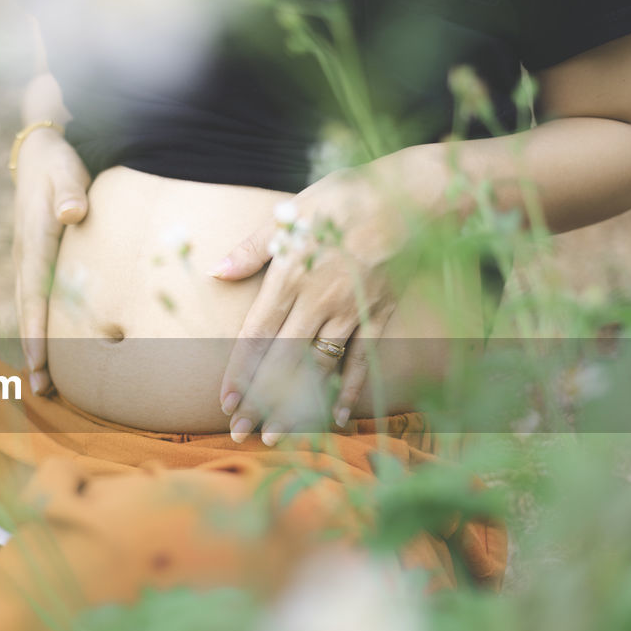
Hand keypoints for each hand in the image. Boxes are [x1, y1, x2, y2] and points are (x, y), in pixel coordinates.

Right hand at [12, 127, 90, 394]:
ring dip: (35, 348)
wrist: (39, 152)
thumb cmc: (58, 163)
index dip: (37, 328)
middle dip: (34, 351)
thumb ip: (70, 191)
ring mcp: (27, 263)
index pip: (35, 292)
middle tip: (40, 389)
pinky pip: (36, 304)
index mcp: (34, 241)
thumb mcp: (66, 169)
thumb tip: (71, 213)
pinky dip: (39, 331)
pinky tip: (49, 356)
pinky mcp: (35, 264)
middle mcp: (25, 257)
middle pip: (28, 312)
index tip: (40, 360)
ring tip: (43, 387)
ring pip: (29, 312)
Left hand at [210, 164, 405, 444]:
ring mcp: (352, 312)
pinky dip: (350, 391)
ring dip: (297, 405)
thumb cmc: (345, 198)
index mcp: (290, 277)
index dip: (239, 371)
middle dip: (259, 400)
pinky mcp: (381, 315)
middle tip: (239, 432)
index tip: (224, 402)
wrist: (414, 195)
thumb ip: (253, 248)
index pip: (256, 334)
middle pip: (282, 361)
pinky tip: (338, 418)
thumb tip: (216, 271)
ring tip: (278, 435)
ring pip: (318, 368)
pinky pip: (362, 360)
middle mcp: (318, 301)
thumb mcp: (291, 212)